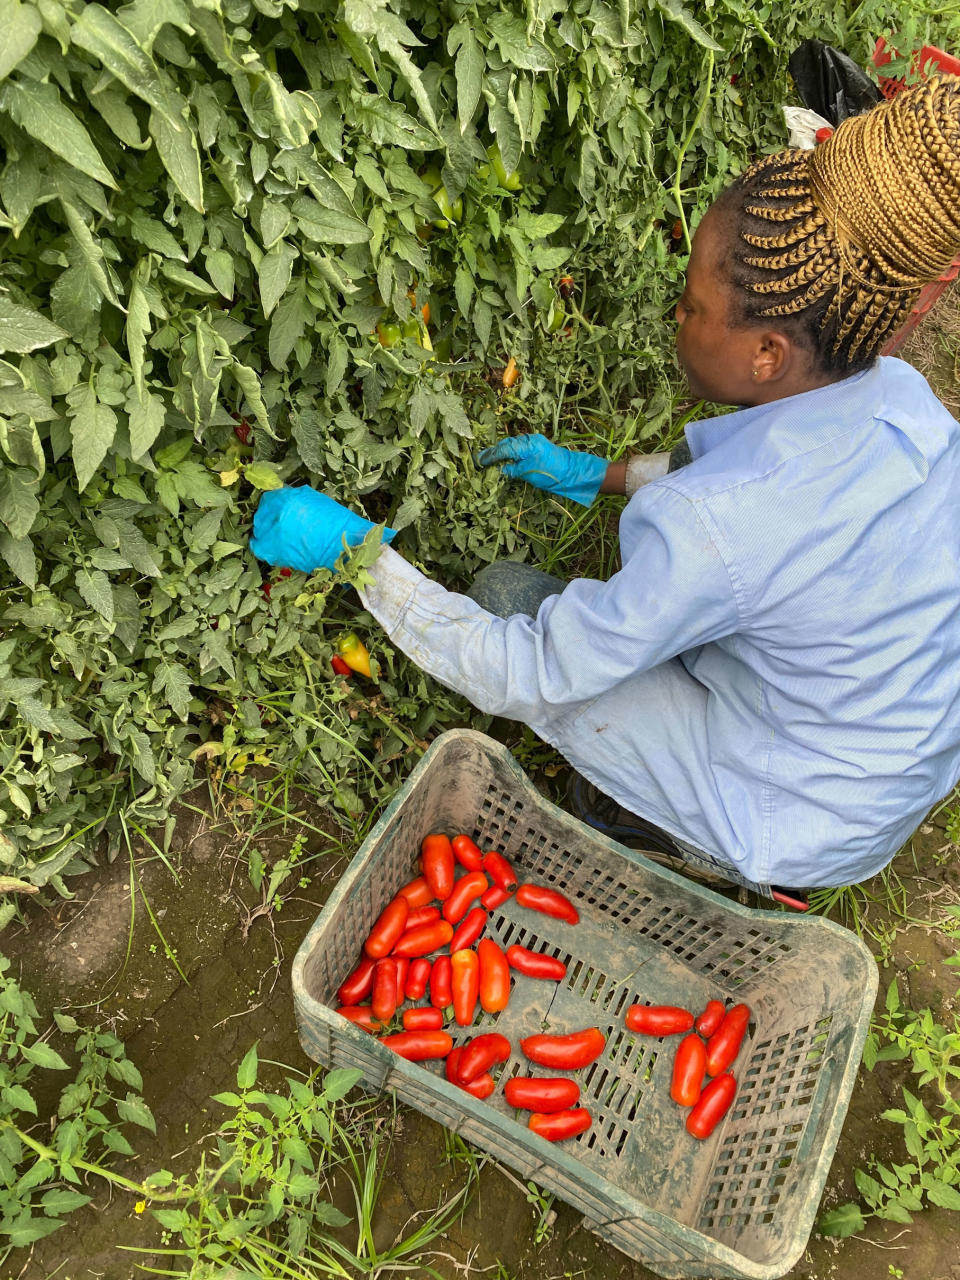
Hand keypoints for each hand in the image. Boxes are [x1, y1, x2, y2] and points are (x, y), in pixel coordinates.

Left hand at [251, 486, 395, 572]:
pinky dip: (264, 548)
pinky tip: (273, 549)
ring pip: (259, 533)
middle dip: (267, 520)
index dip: (271, 506)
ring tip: (277, 538)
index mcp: (287, 499)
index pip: (268, 500)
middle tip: (276, 525)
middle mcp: (276, 515)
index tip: (275, 511)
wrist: (345, 545)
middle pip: (260, 517)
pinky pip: (261, 549)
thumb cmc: (336, 522)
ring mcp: (274, 534)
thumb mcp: (315, 500)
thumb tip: (285, 497)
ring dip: (265, 534)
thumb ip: (295, 497)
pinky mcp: (275, 552)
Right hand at [476, 434, 606, 505]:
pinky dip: (511, 453)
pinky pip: (520, 448)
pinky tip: (506, 459)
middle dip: (494, 452)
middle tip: (481, 460)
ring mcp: (534, 442)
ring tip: (490, 460)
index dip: (490, 456)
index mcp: (526, 444)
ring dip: (501, 452)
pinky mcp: (539, 447)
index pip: (503, 449)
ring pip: (513, 445)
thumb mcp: (529, 473)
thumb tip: (500, 468)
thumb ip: (513, 470)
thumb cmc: (552, 473)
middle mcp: (529, 440)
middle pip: (506, 444)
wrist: (574, 472)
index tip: (479, 461)